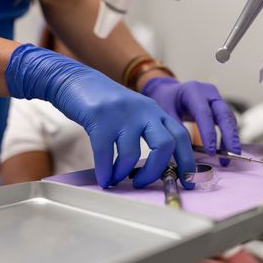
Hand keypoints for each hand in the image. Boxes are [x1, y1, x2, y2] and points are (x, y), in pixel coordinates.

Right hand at [5, 44, 194, 188]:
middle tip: (143, 183)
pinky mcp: (99, 119)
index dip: (188, 161)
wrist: (75, 80)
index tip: (187, 181)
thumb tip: (158, 167)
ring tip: (116, 179)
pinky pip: (105, 155)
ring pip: (132, 155)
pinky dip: (105, 172)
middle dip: (156, 171)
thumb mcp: (135, 111)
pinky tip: (104, 180)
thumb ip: (149, 130)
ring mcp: (122, 114)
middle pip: (165, 145)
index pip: (181, 136)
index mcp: (155, 111)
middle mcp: (144, 111)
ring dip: (123, 174)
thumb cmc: (105, 103)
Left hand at [142, 77, 240, 165]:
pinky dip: (228, 136)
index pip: (204, 113)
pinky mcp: (220, 107)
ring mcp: (216, 99)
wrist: (170, 92)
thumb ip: (175, 128)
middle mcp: (208, 93)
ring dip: (231, 138)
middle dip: (230, 135)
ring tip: (231, 156)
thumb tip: (185, 149)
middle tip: (234, 154)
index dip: (209, 134)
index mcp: (193, 91)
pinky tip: (226, 150)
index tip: (211, 152)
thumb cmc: (166, 101)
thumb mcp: (165, 111)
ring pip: (228, 118)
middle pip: (224, 114)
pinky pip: (227, 122)